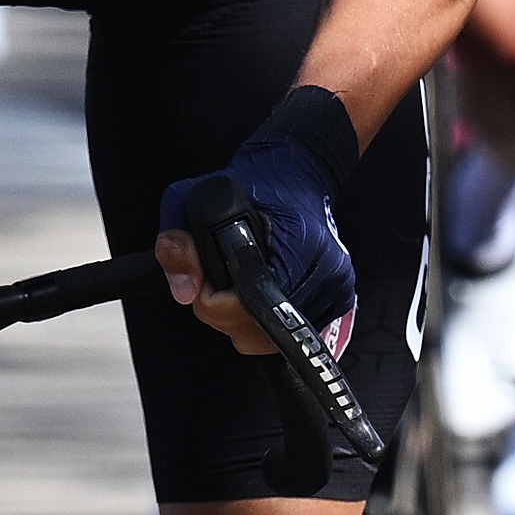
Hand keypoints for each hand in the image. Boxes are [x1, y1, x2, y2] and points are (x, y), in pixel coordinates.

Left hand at [156, 96, 361, 363]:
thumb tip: (183, 290)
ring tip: (237, 284)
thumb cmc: (249, 183)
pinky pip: (286, 336)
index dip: (215, 302)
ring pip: (270, 342)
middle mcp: (328, 275)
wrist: (297, 173)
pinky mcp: (336, 304)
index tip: (206, 278)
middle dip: (224, 312)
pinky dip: (262, 322)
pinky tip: (256, 292)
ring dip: (242, 320)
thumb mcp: (194, 195)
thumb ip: (178, 237)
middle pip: (259, 333)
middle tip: (217, 278)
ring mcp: (337, 293)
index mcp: (302, 245)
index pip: (252, 308)